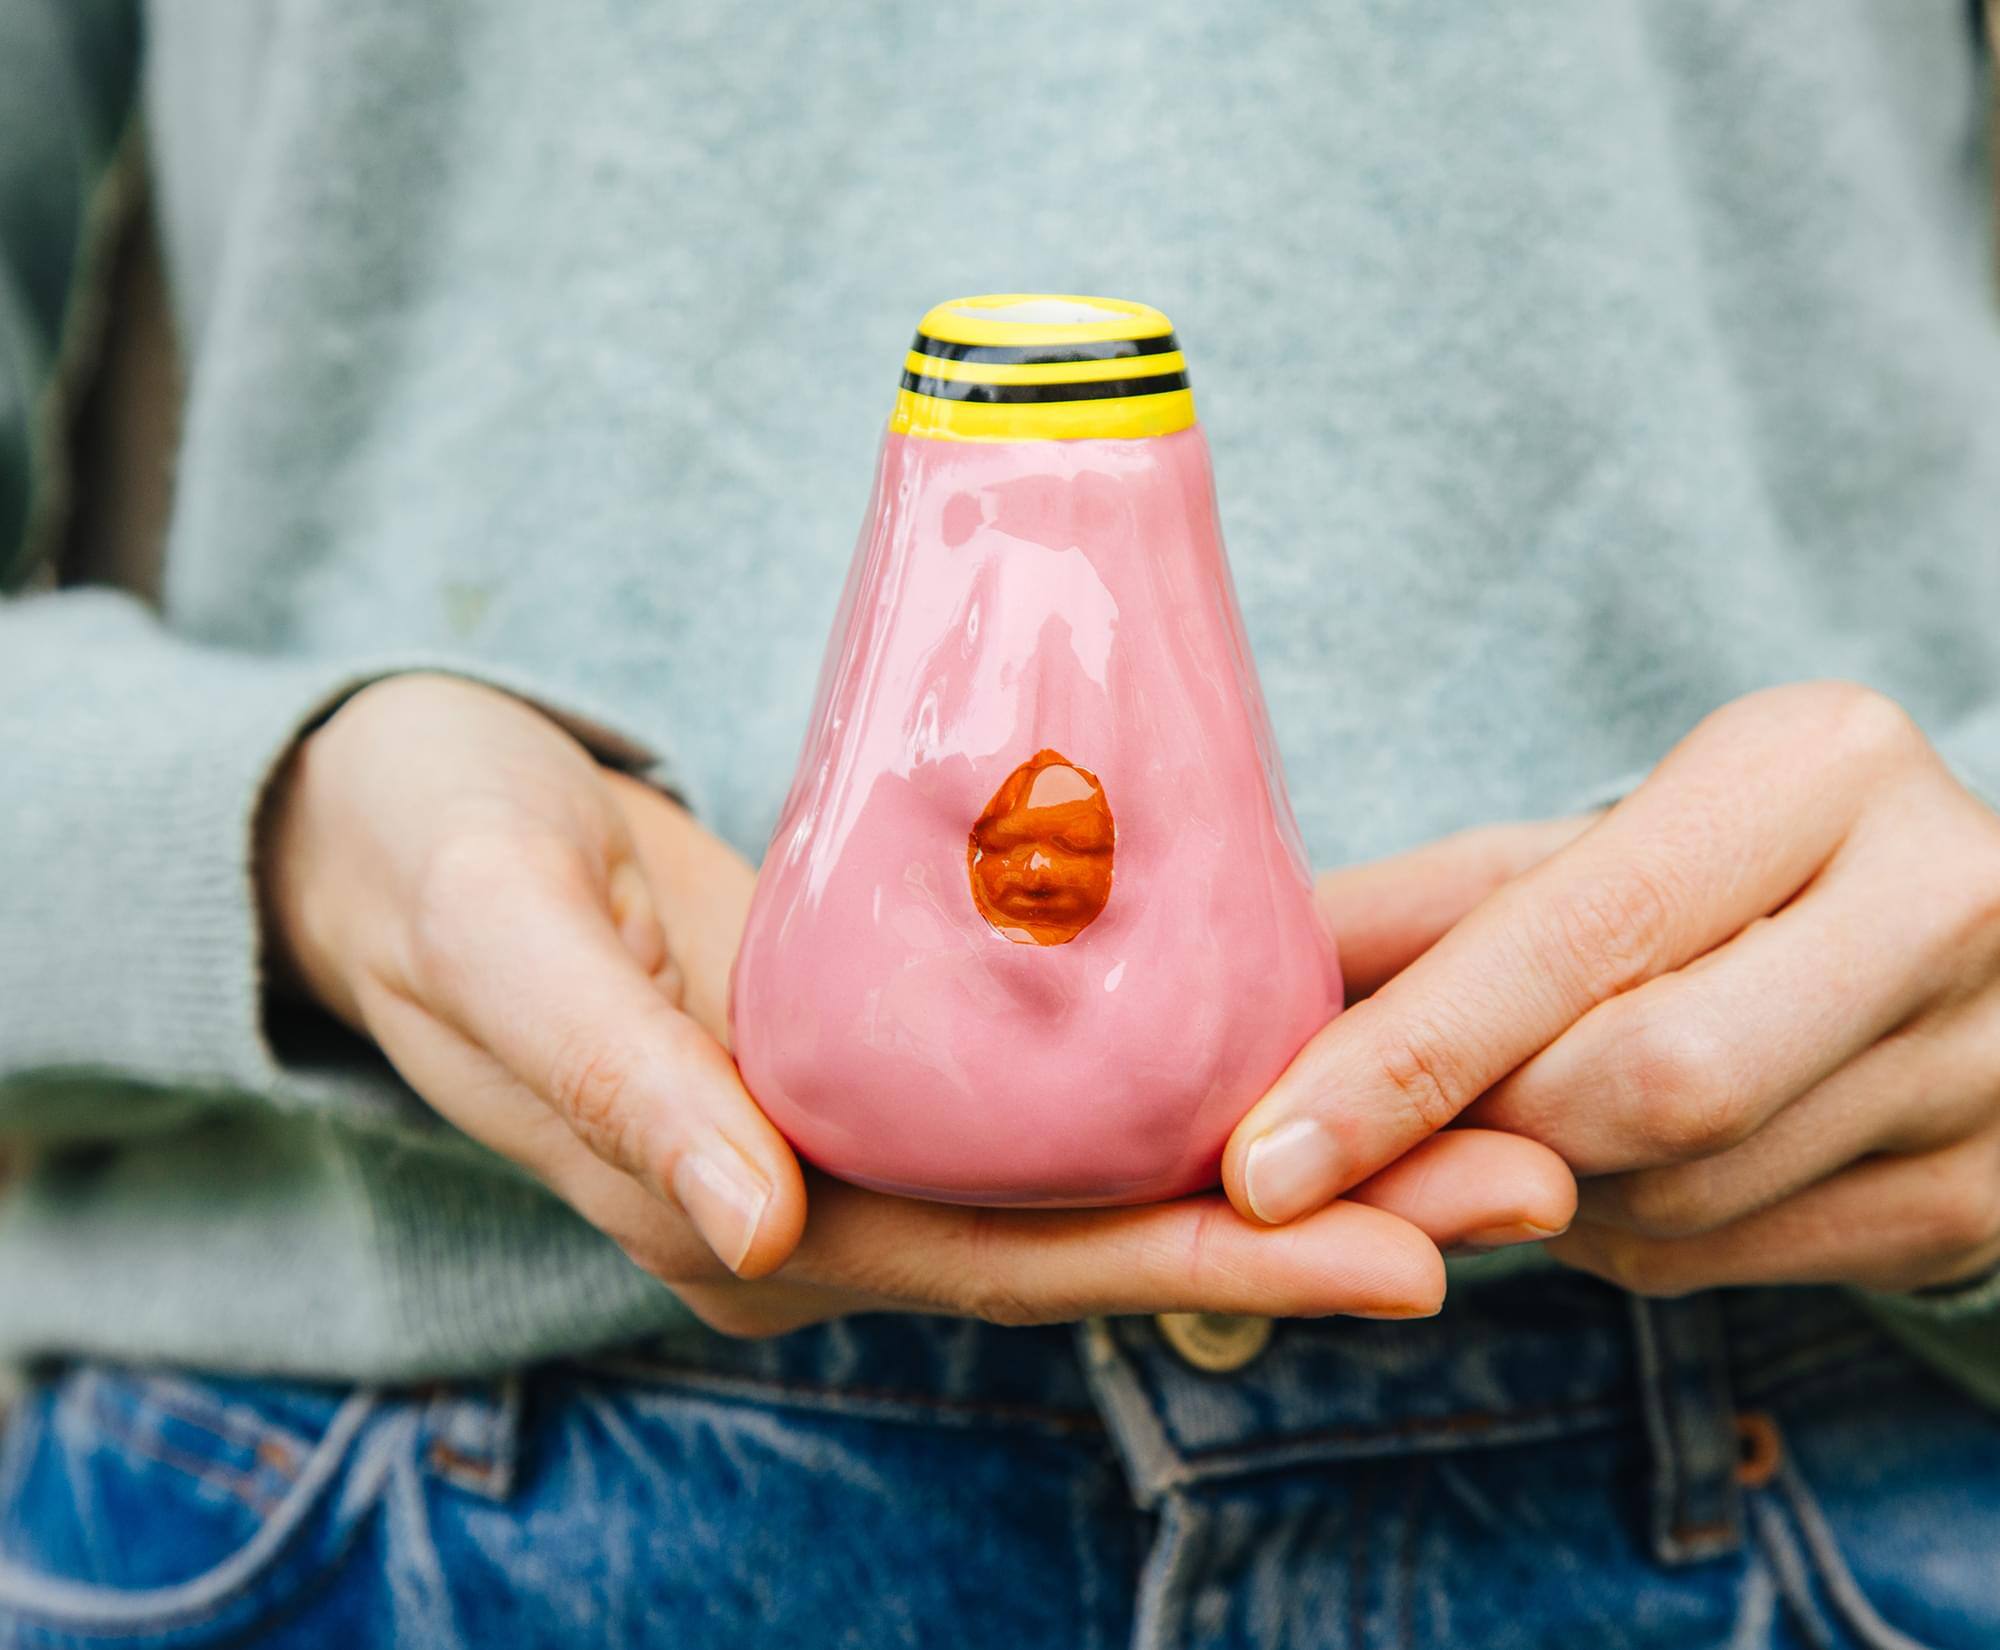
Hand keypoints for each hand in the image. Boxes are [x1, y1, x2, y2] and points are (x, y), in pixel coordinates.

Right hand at [261, 674, 1574, 1333]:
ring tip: (1496, 1119)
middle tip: (1533, 1188)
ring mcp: (876, 1127)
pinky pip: (1070, 1075)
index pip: (1020, 1266)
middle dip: (1321, 1220)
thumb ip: (620, 1090)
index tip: (1409, 1256)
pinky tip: (1331, 1031)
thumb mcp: (502, 955)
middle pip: (1110, 1228)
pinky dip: (1201, 1064)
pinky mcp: (900, 1038)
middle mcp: (838, 1203)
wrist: (403, 826)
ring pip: (1112, 1159)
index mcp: (751, 1222)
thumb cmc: (434, 871)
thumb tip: (757, 1231)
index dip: (1215, 1263)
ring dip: (1296, 1145)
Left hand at [1222, 681, 1999, 1295]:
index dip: (1404, 1060)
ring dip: (1541, 1191)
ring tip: (1516, 1121)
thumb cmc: (1728, 876)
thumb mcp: (1591, 848)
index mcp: (1815, 768)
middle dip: (1476, 1132)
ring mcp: (1987, 1064)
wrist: (1968, 947)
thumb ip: (1424, 912)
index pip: (1578, 935)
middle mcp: (1938, 901)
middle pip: (1645, 1084)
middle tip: (1369, 1146)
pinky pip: (1727, 1262)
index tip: (1264, 1162)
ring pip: (1678, 1194)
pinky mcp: (1986, 1195)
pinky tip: (1610, 1170)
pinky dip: (1618, 1236)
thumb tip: (1233, 980)